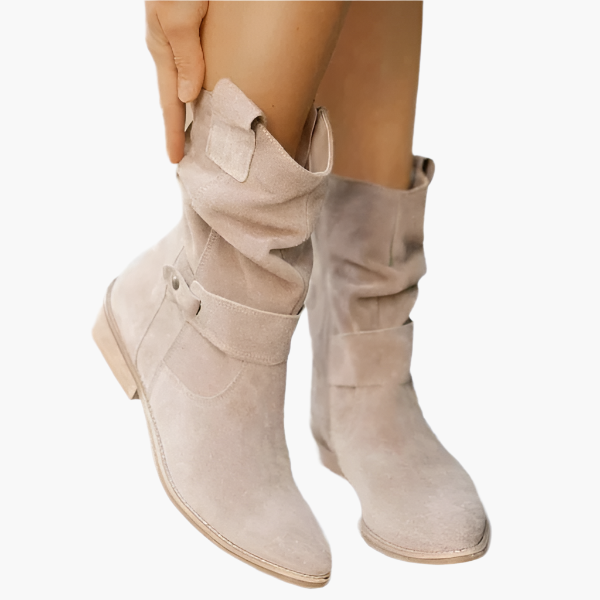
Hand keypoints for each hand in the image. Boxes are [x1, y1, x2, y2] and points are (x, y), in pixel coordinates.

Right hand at [145, 1, 207, 162]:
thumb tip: (187, 97)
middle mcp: (174, 46)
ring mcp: (186, 36)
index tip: (177, 161)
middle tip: (197, 155)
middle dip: (188, 126)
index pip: (170, 103)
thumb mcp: (180, 14)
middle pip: (181, 97)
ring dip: (201, 108)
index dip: (175, 133)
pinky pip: (206, 64)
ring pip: (194, 81)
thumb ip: (186, 55)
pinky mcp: (202, 27)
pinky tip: (218, 92)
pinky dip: (210, 85)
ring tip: (210, 132)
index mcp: (164, 48)